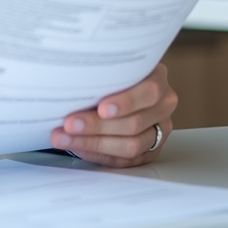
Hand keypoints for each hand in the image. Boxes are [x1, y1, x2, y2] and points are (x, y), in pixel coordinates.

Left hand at [50, 63, 176, 167]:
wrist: (116, 90)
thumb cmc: (110, 76)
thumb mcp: (111, 67)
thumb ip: (102, 72)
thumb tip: (71, 78)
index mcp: (157, 78)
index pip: (149, 92)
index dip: (126, 102)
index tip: (102, 108)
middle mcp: (163, 106)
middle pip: (134, 123)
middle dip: (97, 125)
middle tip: (69, 124)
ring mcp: (159, 131)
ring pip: (130, 145)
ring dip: (92, 143)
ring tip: (64, 138)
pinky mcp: (150, 151)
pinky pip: (124, 160)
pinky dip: (97, 154)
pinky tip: (77, 146)